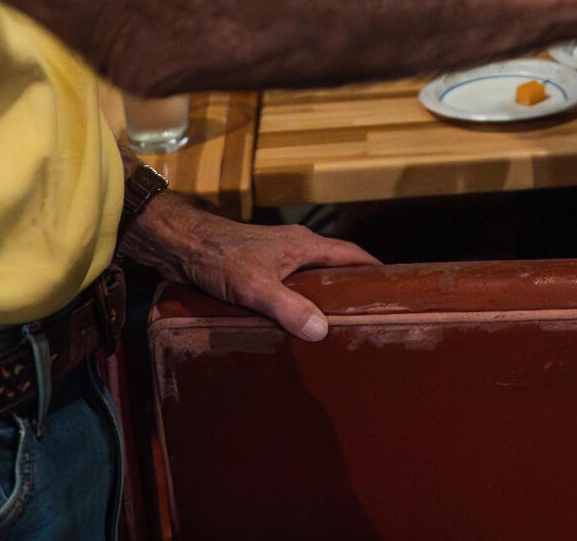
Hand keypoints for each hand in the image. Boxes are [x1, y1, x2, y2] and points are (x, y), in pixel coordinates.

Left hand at [123, 192, 379, 341]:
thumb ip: (289, 307)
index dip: (374, 270)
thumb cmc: (220, 257)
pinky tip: (293, 323)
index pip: (351, 254)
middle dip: (351, 288)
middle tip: (366, 315)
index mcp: (304, 244)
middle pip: (334, 266)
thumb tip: (322, 331)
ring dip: (322, 297)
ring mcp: (275, 257)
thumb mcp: (256, 286)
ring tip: (333, 326)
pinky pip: (288, 285)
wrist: (181, 244)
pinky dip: (298, 301)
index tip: (395, 288)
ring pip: (310, 277)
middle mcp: (294, 247)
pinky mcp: (256, 268)